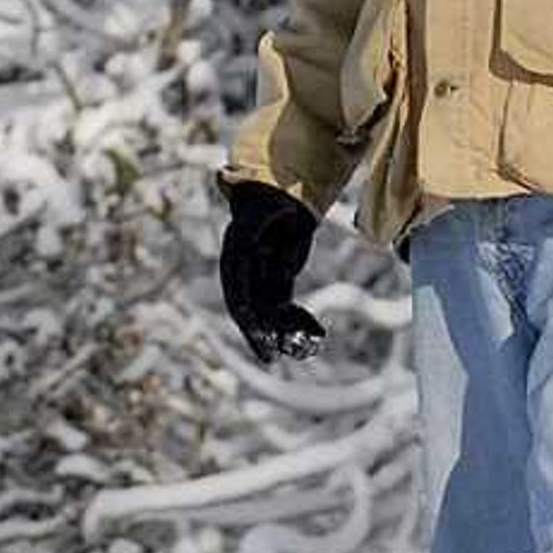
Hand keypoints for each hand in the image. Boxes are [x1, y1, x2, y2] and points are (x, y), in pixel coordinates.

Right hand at [216, 178, 326, 362]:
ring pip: (272, 317)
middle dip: (264, 336)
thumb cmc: (269, 200)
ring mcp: (260, 281)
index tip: (262, 343)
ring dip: (287, 334)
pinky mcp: (277, 284)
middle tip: (274, 358)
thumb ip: (260, 227)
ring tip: (307, 349)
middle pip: (252, 314)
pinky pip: (287, 311)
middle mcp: (244, 275)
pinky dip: (301, 323)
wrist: (279, 194)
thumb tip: (262, 241)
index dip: (249, 324)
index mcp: (234, 260)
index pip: (238, 299)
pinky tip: (318, 334)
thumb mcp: (265, 211)